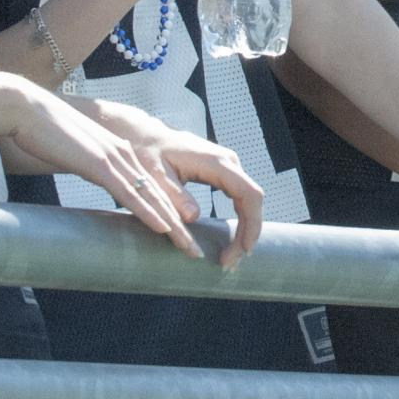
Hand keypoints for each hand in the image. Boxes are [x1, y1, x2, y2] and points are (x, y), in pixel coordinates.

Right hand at [8, 87, 204, 260]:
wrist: (28, 109)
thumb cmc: (47, 133)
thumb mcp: (79, 154)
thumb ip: (95, 166)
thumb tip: (101, 180)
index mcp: (120, 152)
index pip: (150, 188)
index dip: (168, 213)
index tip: (181, 236)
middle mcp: (124, 155)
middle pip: (158, 195)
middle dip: (178, 226)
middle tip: (195, 250)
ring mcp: (113, 158)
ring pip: (150, 197)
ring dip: (171, 225)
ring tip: (188, 247)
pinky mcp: (99, 163)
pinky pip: (128, 193)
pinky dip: (148, 212)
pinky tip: (163, 227)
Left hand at [81, 99, 263, 267]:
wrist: (144, 135)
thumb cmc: (147, 153)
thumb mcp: (156, 176)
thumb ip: (174, 195)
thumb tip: (194, 218)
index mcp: (217, 162)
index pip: (249, 194)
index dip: (251, 224)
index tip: (242, 250)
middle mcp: (228, 162)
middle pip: (253, 200)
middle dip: (248, 233)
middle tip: (230, 263)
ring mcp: (227, 166)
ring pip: (248, 200)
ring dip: (244, 229)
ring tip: (230, 256)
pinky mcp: (222, 172)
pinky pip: (240, 197)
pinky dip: (239, 219)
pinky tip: (230, 239)